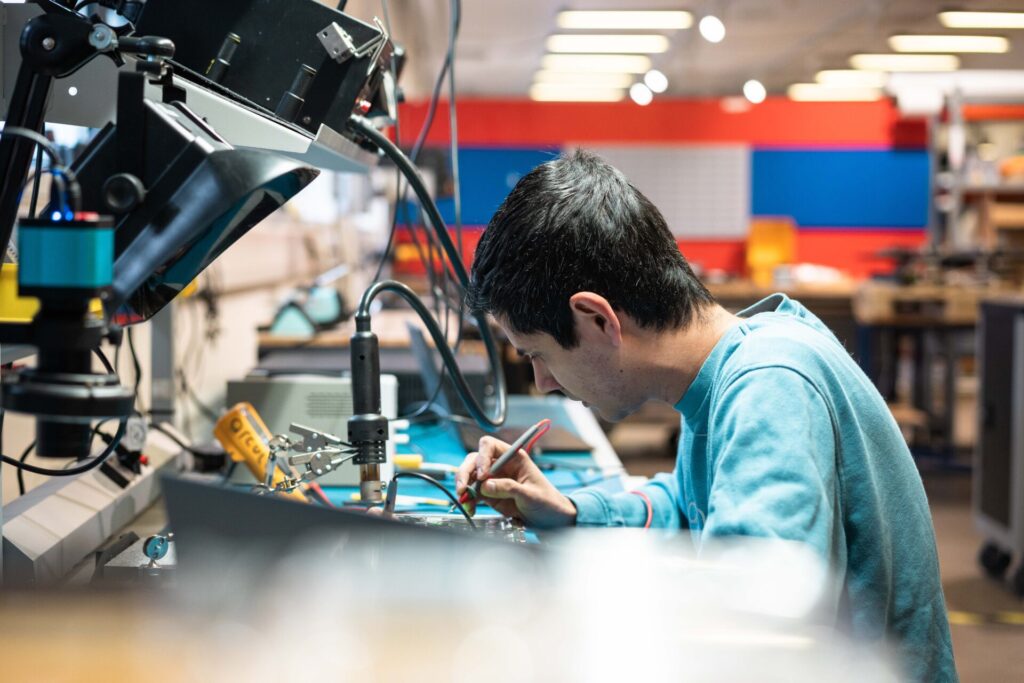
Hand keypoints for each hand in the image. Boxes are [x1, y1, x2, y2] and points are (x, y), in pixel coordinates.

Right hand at [455, 435, 576, 528]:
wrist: (551, 520)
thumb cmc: (547, 502)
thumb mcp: (531, 494)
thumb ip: (509, 488)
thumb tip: (486, 485)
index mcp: (514, 457)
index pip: (490, 446)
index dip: (482, 457)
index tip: (482, 475)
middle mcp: (500, 465)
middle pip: (475, 460)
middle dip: (466, 472)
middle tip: (463, 488)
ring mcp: (493, 479)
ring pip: (470, 476)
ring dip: (464, 488)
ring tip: (465, 501)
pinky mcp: (489, 494)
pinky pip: (473, 493)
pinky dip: (468, 500)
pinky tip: (470, 508)